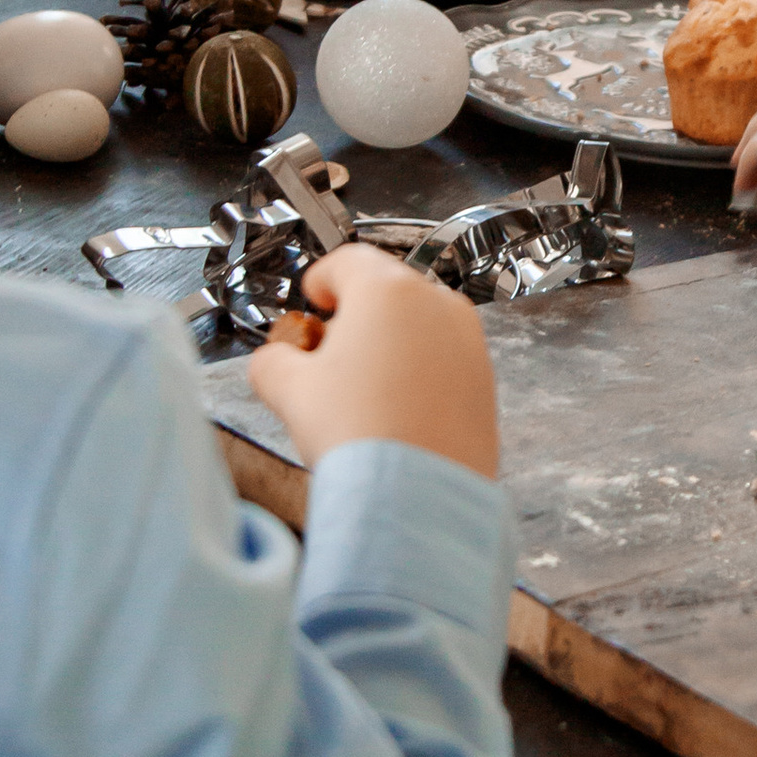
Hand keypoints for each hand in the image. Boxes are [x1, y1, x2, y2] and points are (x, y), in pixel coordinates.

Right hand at [249, 245, 498, 479]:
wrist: (418, 495)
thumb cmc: (362, 436)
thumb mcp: (288, 391)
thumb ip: (272, 360)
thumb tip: (275, 362)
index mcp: (387, 291)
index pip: (346, 261)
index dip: (320, 280)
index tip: (312, 300)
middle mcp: (437, 305)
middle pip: (385, 292)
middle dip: (354, 318)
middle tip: (327, 356)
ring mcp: (468, 342)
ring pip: (418, 326)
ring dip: (389, 344)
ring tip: (360, 392)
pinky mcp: (484, 380)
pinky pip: (443, 360)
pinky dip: (419, 372)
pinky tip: (394, 411)